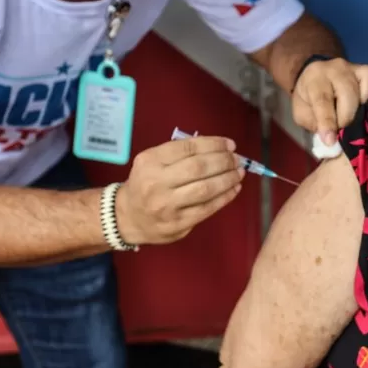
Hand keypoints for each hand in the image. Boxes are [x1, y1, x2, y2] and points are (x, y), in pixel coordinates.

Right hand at [114, 136, 244, 245]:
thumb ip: (178, 154)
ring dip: (228, 179)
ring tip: (239, 172)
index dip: (213, 144)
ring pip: (206, 189)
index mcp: (150, 161)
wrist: (127, 217)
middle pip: (199, 168)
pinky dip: (225, 197)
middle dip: (224, 161)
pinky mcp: (178, 224)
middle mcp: (156, 182)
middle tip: (237, 159)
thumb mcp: (152, 162)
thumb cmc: (145, 184)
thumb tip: (217, 148)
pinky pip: (207, 208)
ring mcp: (167, 205)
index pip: (187, 147)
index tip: (229, 145)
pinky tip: (234, 189)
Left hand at [291, 58, 367, 145]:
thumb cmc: (311, 100)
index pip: (323, 99)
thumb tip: (334, 142)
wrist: (322, 79)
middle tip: (345, 133)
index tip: (330, 141)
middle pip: (349, 93)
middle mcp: (339, 68)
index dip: (328, 122)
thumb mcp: (303, 114)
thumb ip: (315, 125)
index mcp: (316, 78)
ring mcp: (360, 68)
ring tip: (362, 121)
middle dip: (348, 118)